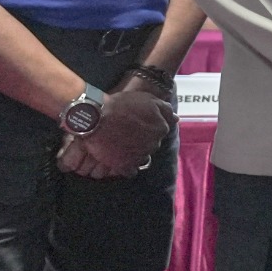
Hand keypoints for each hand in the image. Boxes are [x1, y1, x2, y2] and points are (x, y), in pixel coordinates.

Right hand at [56, 86, 173, 177]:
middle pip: (151, 145)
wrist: (95, 118)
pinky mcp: (125, 165)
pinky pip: (130, 171)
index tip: (136, 125)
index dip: (148, 128)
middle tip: (127, 134)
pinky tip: (119, 159)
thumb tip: (175, 119)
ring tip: (121, 145)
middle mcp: (154, 144)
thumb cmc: (119, 106)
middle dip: (141, 141)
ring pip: (141, 157)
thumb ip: (164, 109)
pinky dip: (126, 166)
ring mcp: (140, 156)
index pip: (160, 131)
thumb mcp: (146, 99)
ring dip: (134, 153)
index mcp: (160, 128)